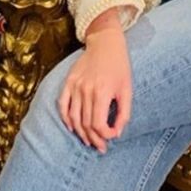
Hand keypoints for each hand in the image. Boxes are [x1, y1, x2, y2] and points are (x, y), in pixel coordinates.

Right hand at [58, 9, 131, 151]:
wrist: (105, 43)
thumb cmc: (120, 67)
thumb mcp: (128, 89)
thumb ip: (124, 113)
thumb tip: (117, 133)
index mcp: (103, 92)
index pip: (99, 124)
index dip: (105, 135)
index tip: (112, 137)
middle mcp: (86, 90)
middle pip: (86, 124)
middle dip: (94, 139)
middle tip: (100, 147)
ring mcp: (75, 86)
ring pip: (74, 118)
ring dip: (81, 133)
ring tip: (89, 141)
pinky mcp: (68, 82)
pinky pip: (63, 105)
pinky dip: (66, 119)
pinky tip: (72, 128)